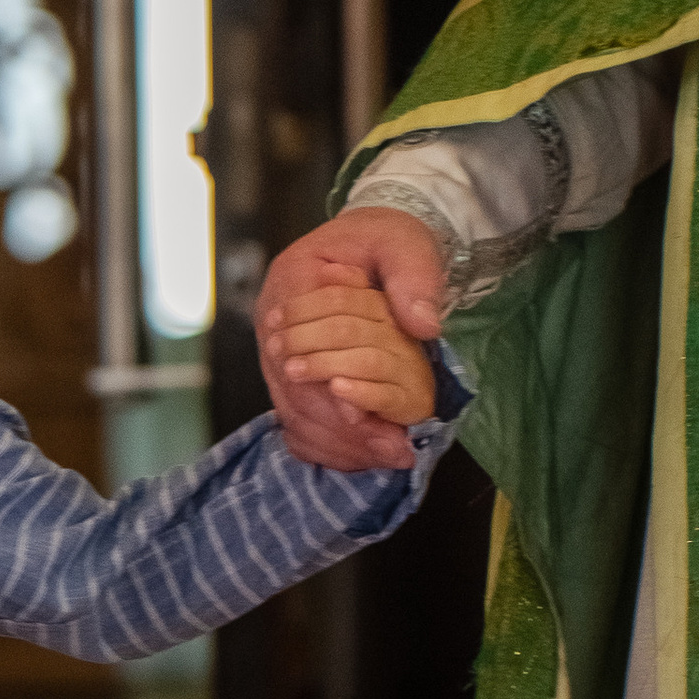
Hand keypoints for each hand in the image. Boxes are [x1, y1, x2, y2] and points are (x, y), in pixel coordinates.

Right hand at [256, 206, 446, 472]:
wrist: (371, 242)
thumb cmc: (384, 240)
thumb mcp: (404, 243)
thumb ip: (414, 278)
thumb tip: (424, 325)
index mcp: (290, 284)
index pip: (296, 351)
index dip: (326, 392)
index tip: (364, 418)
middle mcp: (274, 325)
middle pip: (293, 393)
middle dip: (341, 430)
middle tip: (391, 450)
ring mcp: (279, 355)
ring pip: (295, 414)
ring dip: (339, 444)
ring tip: (386, 458)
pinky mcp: (293, 375)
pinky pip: (301, 420)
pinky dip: (331, 444)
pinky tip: (365, 457)